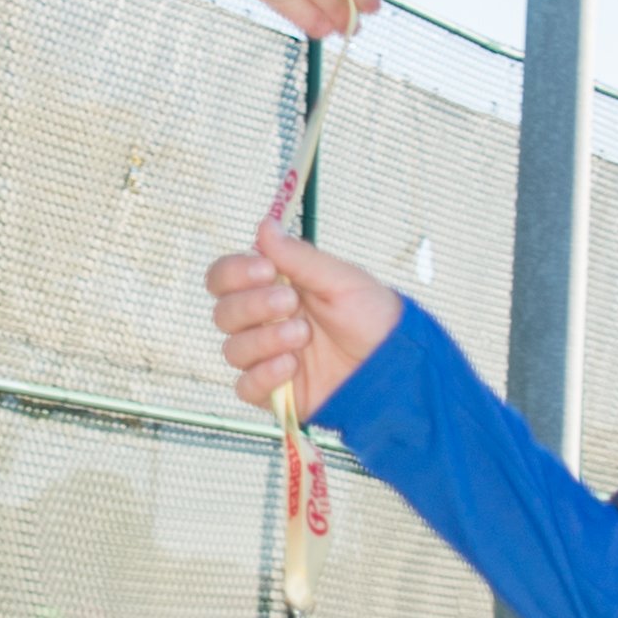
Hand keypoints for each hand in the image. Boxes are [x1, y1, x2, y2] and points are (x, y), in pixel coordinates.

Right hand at [207, 234, 404, 420]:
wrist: (395, 363)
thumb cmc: (370, 315)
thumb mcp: (339, 280)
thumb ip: (299, 257)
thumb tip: (263, 225)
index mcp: (272, 288)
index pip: (224, 278)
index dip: (234, 273)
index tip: (267, 270)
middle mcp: (263, 322)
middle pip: (223, 314)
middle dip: (253, 305)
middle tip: (292, 303)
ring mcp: (266, 357)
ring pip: (232, 350)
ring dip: (264, 339)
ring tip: (303, 336)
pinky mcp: (274, 391)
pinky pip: (246, 387)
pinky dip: (264, 375)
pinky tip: (292, 365)